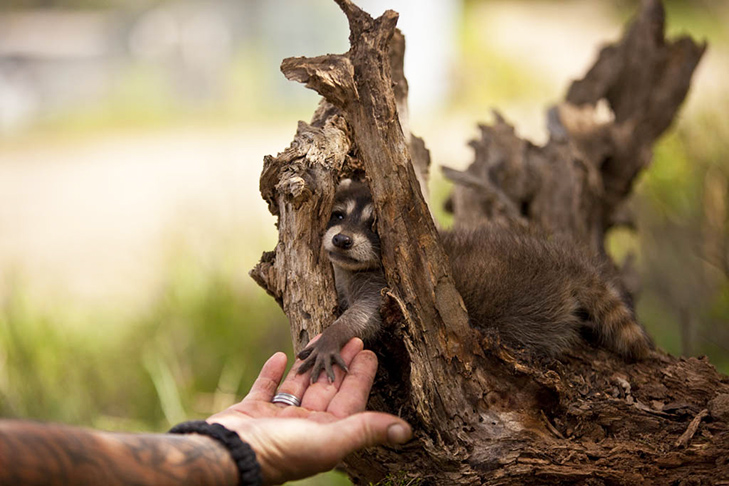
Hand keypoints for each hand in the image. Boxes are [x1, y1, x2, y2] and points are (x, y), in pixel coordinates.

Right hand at [207, 338, 411, 485]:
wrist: (226, 455)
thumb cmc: (280, 451)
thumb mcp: (330, 440)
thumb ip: (365, 430)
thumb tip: (406, 431)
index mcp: (325, 433)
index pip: (350, 400)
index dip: (360, 376)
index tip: (369, 352)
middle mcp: (303, 427)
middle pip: (327, 390)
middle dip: (340, 365)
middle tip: (352, 338)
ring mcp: (276, 419)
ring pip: (299, 386)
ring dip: (310, 365)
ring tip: (320, 340)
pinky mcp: (252, 411)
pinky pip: (266, 388)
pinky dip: (273, 373)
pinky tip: (280, 356)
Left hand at [297, 329, 348, 382]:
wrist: (336, 330)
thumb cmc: (326, 339)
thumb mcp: (315, 345)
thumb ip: (307, 351)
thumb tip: (297, 357)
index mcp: (314, 353)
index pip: (306, 360)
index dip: (302, 367)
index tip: (297, 374)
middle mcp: (319, 353)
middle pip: (314, 364)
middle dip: (313, 374)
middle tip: (311, 384)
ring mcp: (327, 353)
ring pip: (326, 365)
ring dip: (329, 373)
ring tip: (331, 382)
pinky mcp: (335, 351)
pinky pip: (339, 360)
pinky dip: (342, 365)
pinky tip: (346, 371)